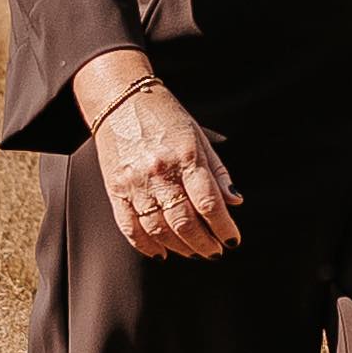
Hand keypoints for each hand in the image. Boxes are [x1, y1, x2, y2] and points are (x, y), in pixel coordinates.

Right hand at [74, 60, 241, 258]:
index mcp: (185, 156)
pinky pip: (130, 227)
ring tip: (194, 252)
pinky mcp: (116, 189)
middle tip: (215, 251)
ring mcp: (135, 183)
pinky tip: (162, 252)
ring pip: (159, 229)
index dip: (223, 226)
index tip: (232, 240)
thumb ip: (217, 171)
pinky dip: (146, 245)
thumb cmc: (165, 116)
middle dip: (204, 243)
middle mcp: (160, 172)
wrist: (121, 99)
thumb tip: (235, 201)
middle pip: (184, 221)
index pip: (209, 202)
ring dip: (180, 247)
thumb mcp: (198, 136)